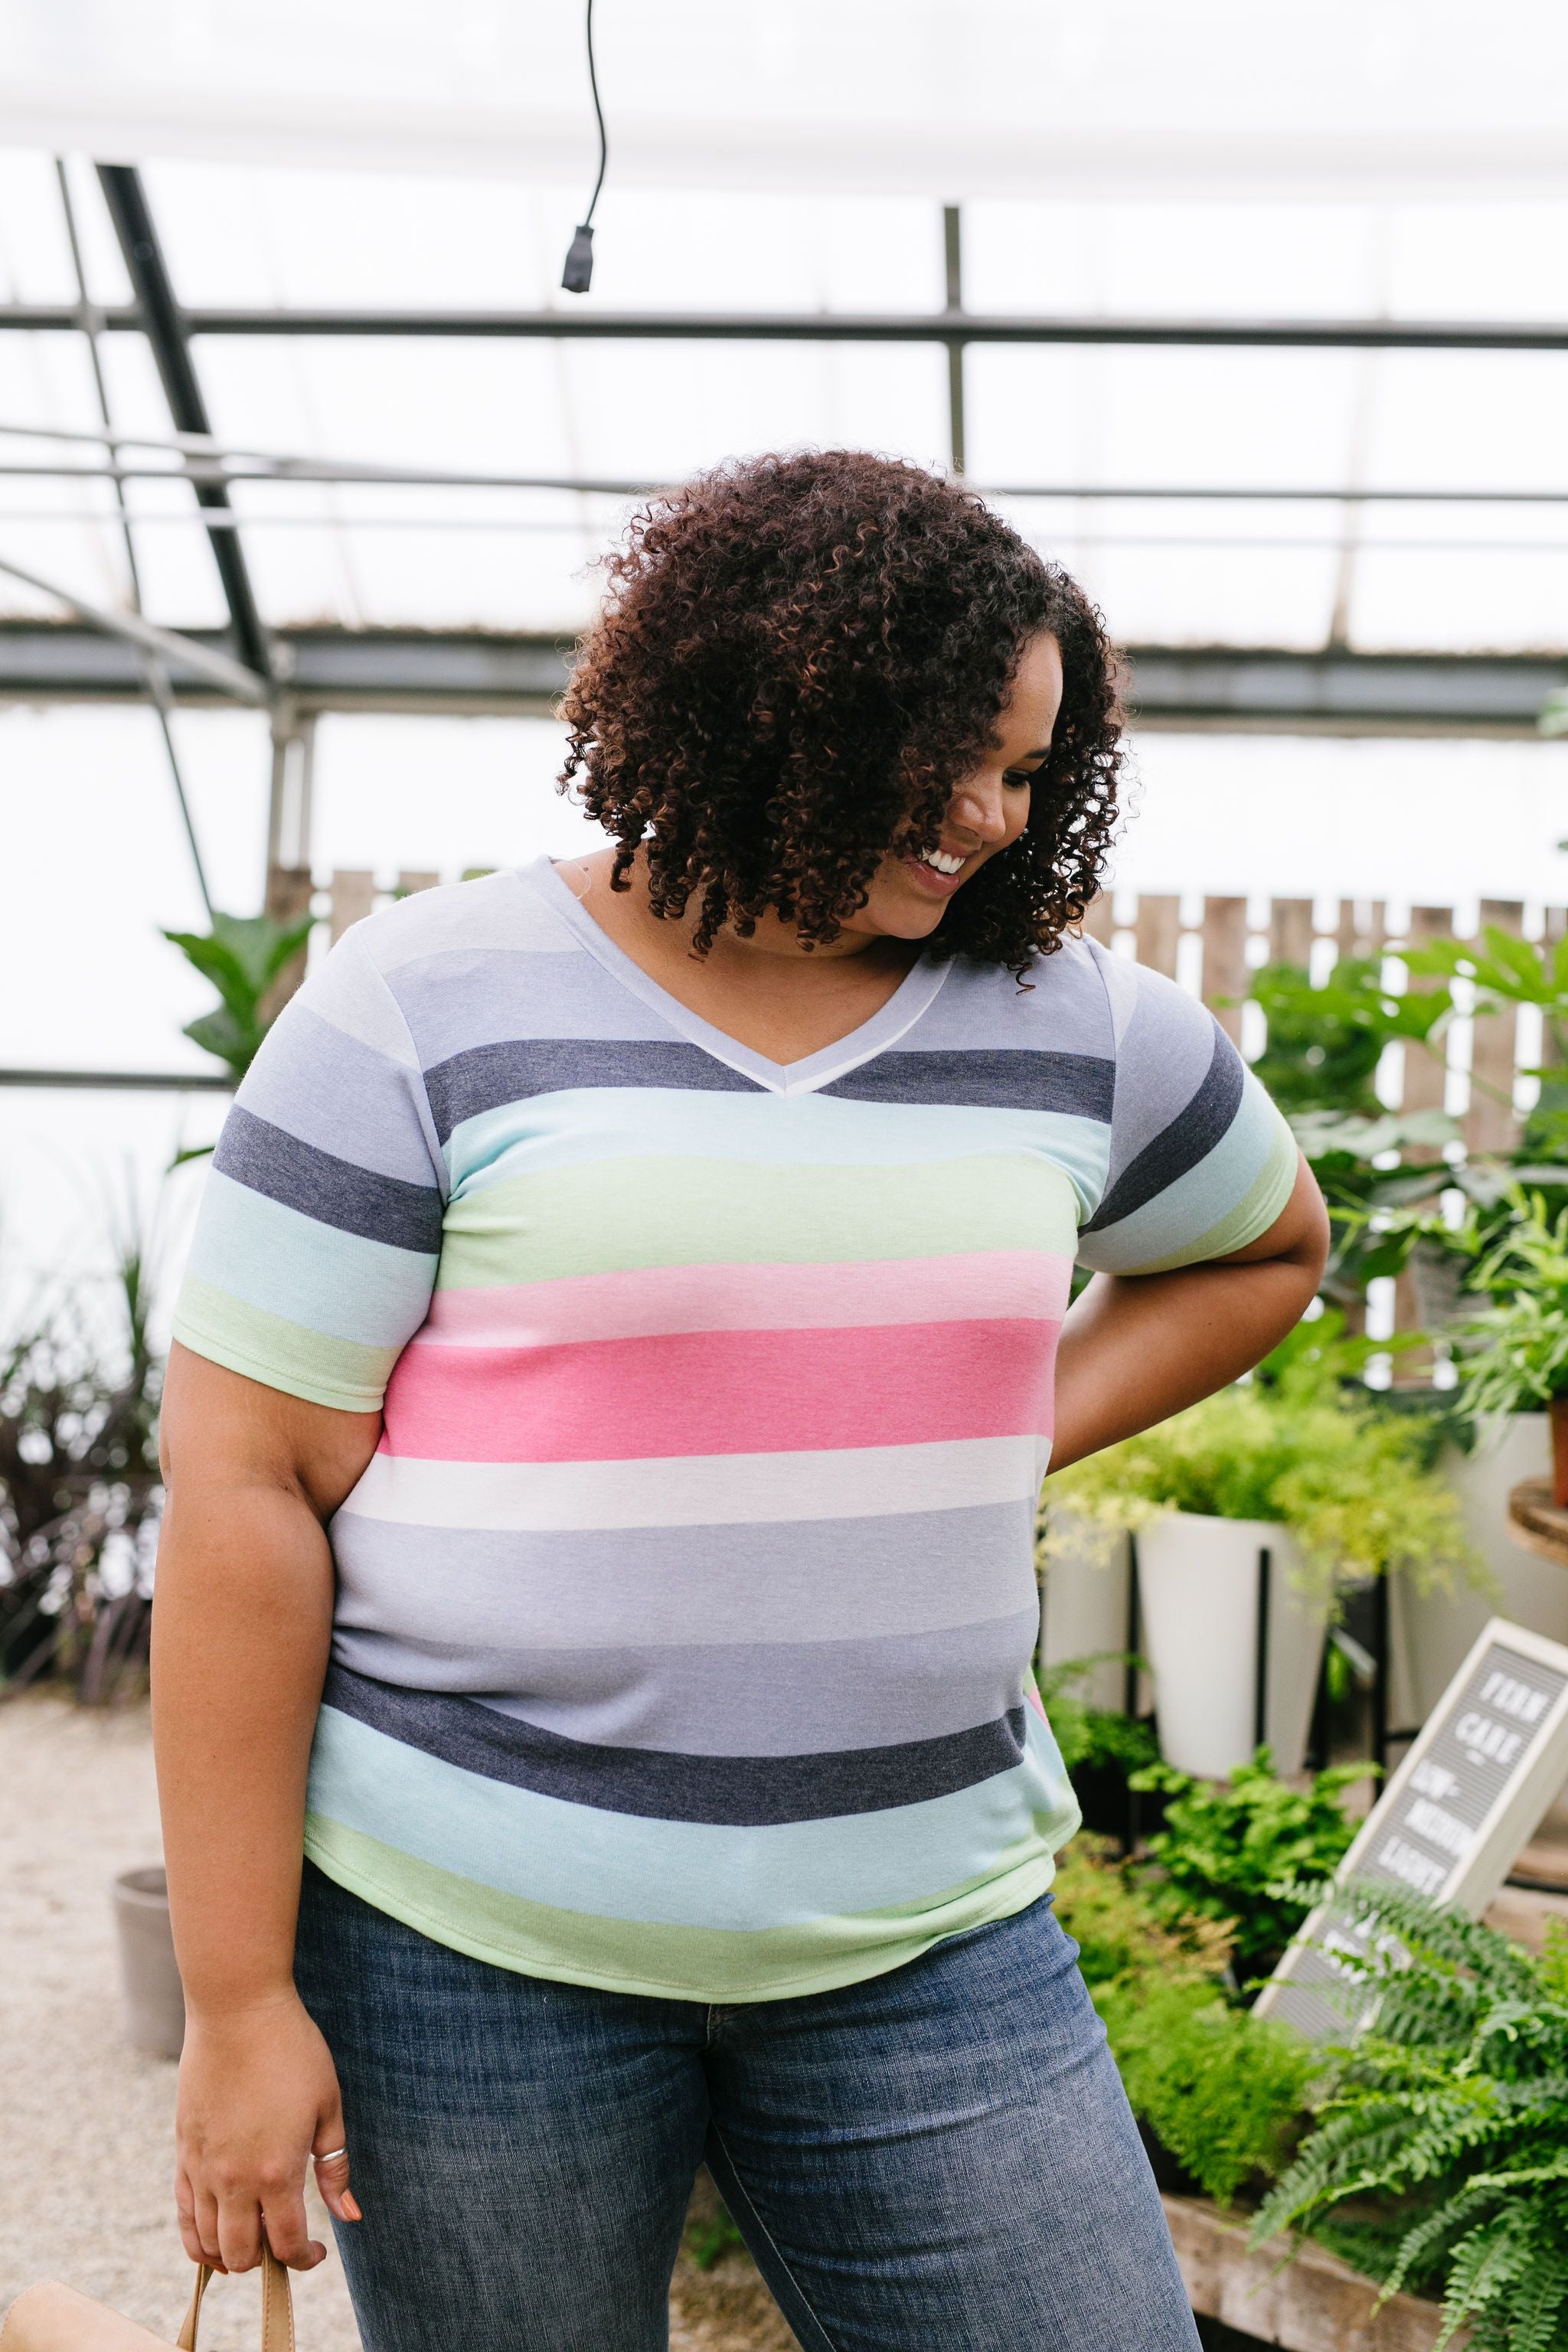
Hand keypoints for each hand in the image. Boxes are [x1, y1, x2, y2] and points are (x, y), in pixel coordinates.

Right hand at [174, 1990, 361, 2273]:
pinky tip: (214, 2235)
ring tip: (253, 2239)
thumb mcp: (327, 2106)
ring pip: (207, 2243)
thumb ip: (335, 2167)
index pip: (287, 2244)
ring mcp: (203, 2169)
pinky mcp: (183, 2152)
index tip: (318, 2251)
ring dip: (230, 2254)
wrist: (237, 2011)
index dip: (304, 2259)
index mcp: (277, 2171)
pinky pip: (183, 2214)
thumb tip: (349, 2216)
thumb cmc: (292, 2052)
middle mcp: (234, 2180)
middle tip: (284, 2241)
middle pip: (242, 2255)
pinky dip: (196, 2237)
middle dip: (267, 2261)